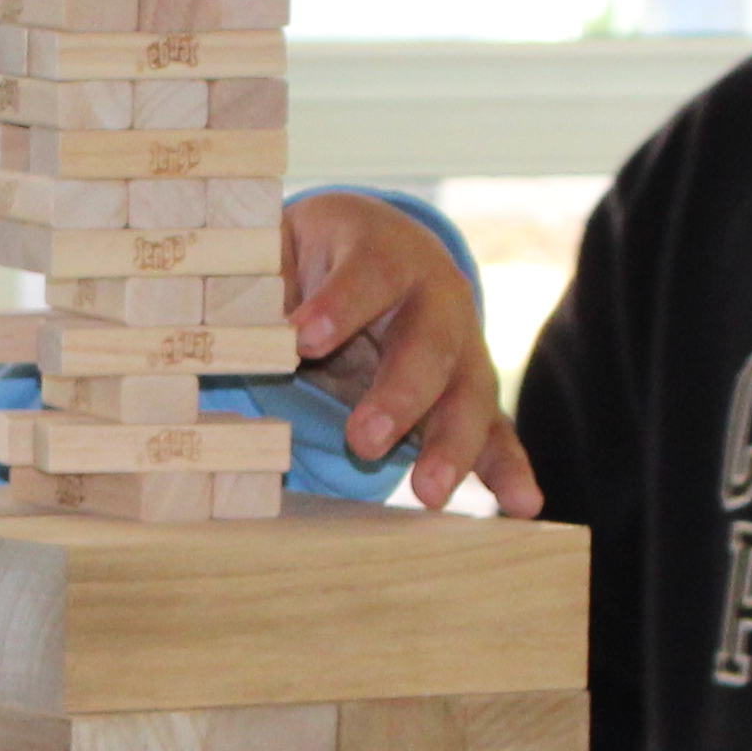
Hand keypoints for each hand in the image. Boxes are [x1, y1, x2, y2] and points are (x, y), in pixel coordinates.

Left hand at [283, 193, 537, 514]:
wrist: (378, 248)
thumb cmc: (316, 254)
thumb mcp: (281, 244)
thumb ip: (259, 279)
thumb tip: (230, 326)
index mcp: (385, 250)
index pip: (369, 272)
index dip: (341, 303)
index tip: (303, 338)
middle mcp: (436, 296)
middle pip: (431, 342)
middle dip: (401, 394)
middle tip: (362, 439)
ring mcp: (462, 346)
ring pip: (468, 394)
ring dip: (452, 445)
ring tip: (429, 491)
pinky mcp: (470, 392)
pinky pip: (496, 431)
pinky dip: (508, 469)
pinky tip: (522, 506)